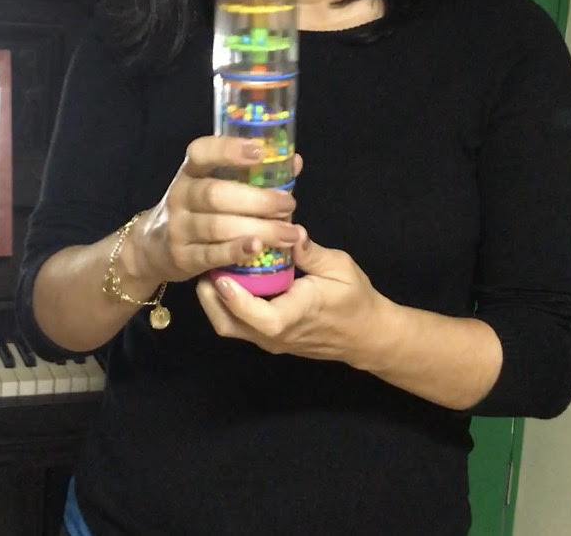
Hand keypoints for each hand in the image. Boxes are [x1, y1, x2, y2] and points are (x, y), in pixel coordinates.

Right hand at [127, 136, 303, 285]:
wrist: (153, 248)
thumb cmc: (196, 210)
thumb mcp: (213, 186)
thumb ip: (251, 176)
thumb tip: (292, 162)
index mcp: (190, 172)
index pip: (201, 153)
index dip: (228, 149)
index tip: (259, 151)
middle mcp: (180, 195)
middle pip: (216, 194)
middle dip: (258, 200)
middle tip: (289, 204)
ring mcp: (178, 227)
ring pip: (217, 226)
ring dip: (257, 228)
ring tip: (288, 233)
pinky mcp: (181, 257)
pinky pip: (210, 254)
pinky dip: (235, 251)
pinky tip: (259, 248)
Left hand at [196, 236, 390, 367]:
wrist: (366, 335)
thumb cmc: (355, 299)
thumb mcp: (340, 268)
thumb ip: (313, 252)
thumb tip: (292, 230)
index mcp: (297, 315)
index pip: (263, 318)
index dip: (238, 299)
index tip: (220, 274)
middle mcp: (278, 334)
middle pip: (231, 325)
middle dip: (210, 297)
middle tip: (204, 263)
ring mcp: (271, 340)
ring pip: (230, 327)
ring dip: (213, 300)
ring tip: (209, 267)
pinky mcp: (268, 337)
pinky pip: (238, 325)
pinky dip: (225, 304)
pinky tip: (226, 277)